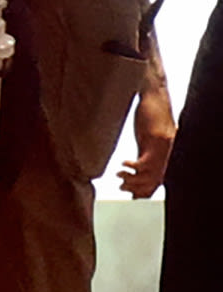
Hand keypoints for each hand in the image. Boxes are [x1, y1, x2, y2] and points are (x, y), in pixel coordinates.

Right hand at [122, 77, 178, 197]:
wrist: (155, 94)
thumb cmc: (150, 113)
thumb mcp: (147, 137)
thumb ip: (144, 152)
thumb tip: (135, 168)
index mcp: (168, 153)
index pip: (160, 180)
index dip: (146, 192)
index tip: (132, 196)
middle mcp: (170, 152)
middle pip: (157, 181)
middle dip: (138, 189)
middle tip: (123, 187)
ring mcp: (166, 147)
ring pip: (153, 176)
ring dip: (133, 180)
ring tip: (120, 177)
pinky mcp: (159, 139)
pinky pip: (146, 162)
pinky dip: (133, 168)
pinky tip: (123, 165)